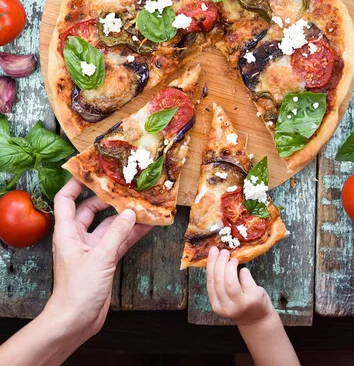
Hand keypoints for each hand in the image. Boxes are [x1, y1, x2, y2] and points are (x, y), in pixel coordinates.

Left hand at [44, 178, 151, 340]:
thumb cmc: (78, 291)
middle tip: (124, 186)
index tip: (92, 171)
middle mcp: (78, 237)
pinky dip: (131, 233)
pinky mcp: (103, 260)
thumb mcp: (99, 258)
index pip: (66, 199)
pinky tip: (147, 226)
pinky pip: (118, 241)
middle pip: (91, 209)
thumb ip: (117, 234)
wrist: (75, 322)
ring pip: (109, 225)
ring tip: (142, 204)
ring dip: (124, 217)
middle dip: (107, 198)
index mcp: (67, 232)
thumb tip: (131, 212)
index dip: (76, 183)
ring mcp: (91, 249)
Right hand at [207, 247, 273, 325]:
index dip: (211, 264)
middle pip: (219, 281)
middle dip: (220, 262)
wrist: (258, 320)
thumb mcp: (226, 298)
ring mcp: (241, 304)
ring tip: (234, 259)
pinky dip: (243, 272)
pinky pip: (245, 280)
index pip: (210, 282)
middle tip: (224, 252)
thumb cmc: (241, 303)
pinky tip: (244, 270)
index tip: (213, 251)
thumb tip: (216, 257)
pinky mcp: (253, 299)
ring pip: (230, 282)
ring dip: (230, 266)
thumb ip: (220, 284)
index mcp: (217, 306)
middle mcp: (227, 307)